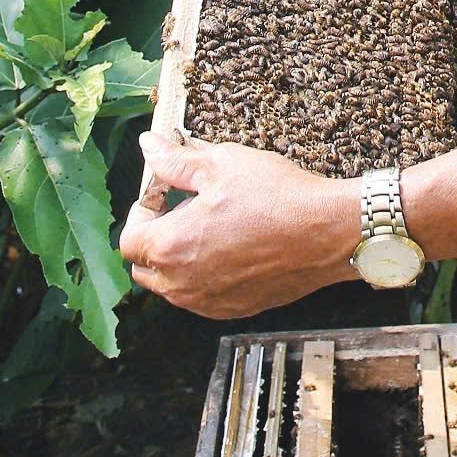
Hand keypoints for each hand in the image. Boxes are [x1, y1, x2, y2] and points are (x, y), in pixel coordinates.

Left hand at [119, 135, 361, 318]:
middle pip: (144, 268)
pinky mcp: (235, 309)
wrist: (328, 233)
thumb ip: (176, 161)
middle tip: (181, 210)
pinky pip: (202, 297)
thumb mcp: (221, 164)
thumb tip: (149, 147)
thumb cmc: (276, 197)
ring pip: (172, 286)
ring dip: (177, 260)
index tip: (163, 193)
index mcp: (170, 247)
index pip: (129, 239)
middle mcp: (182, 283)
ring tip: (208, 228)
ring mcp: (208, 301)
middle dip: (153, 238)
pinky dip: (204, 276)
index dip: (141, 210)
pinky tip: (230, 249)